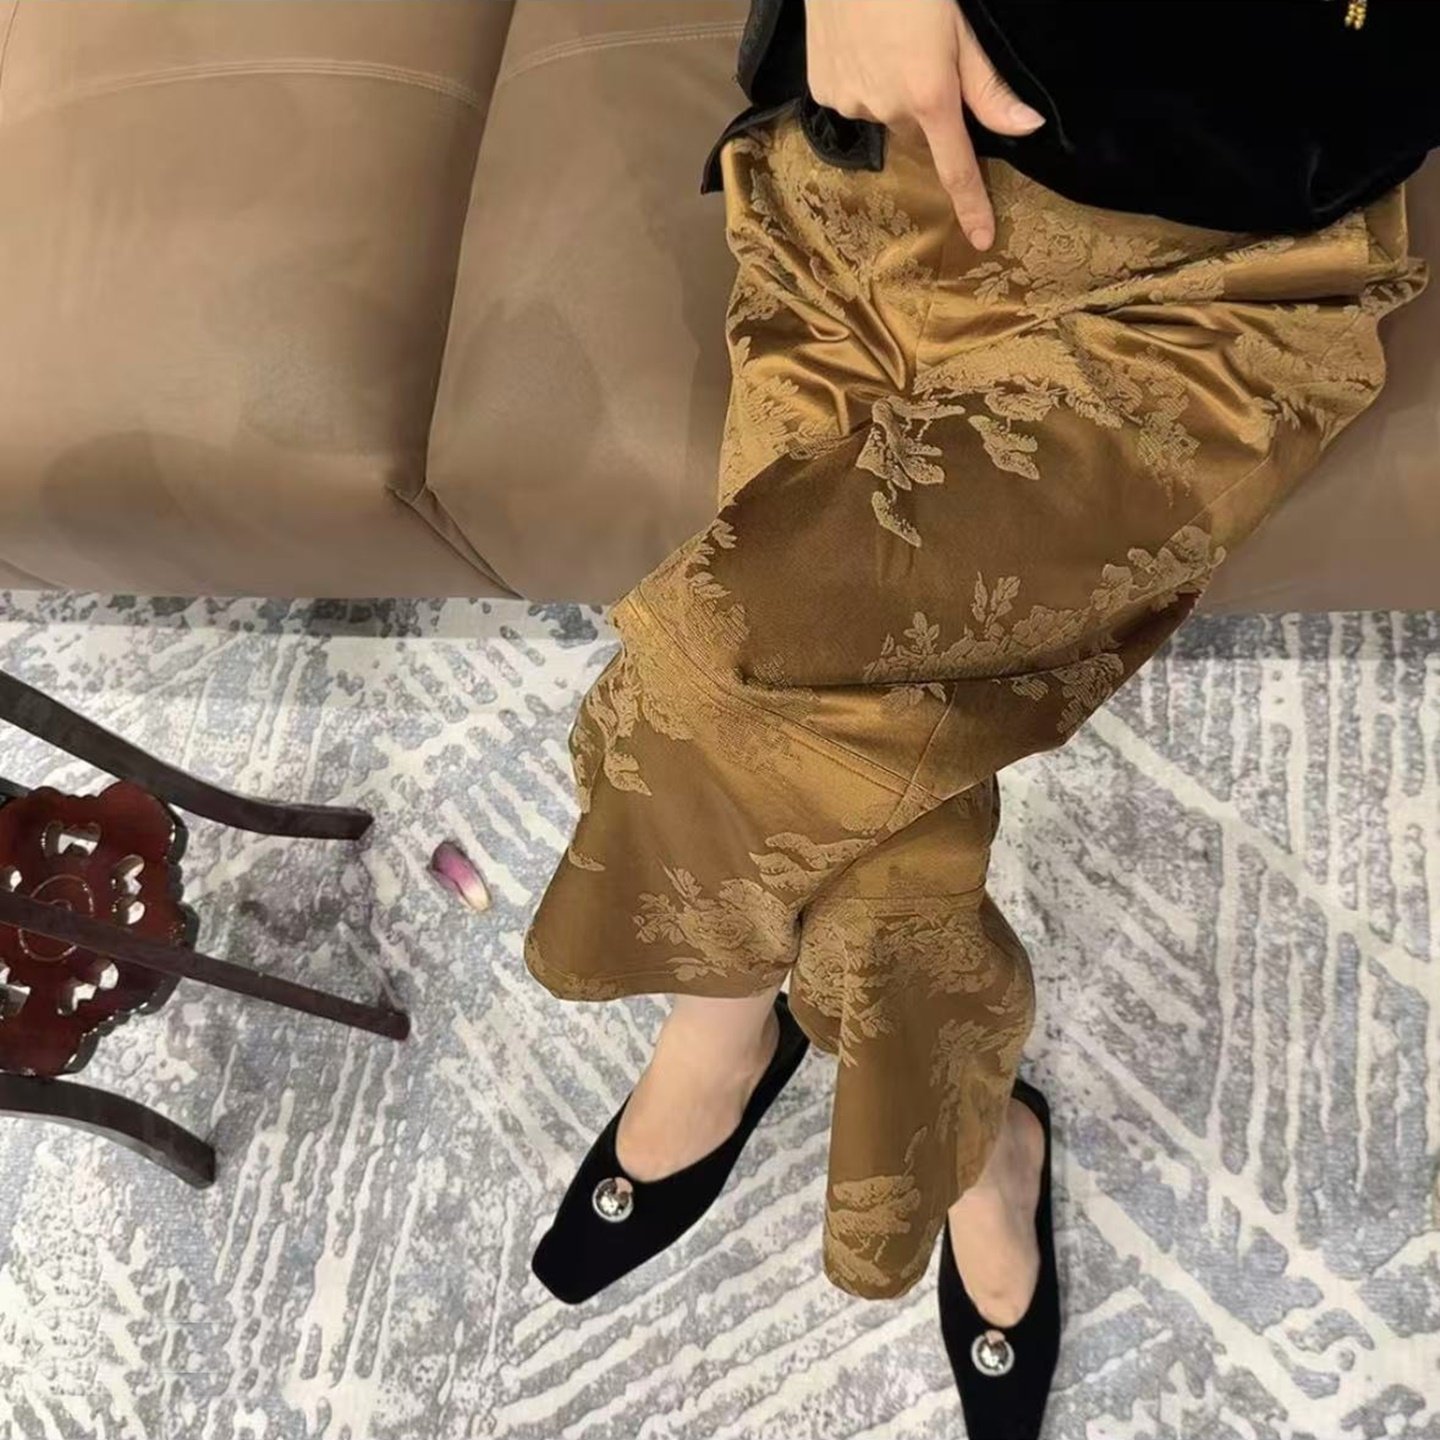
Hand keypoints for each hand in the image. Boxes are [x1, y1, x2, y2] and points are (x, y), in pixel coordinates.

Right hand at [802, 0, 1044, 249]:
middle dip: (924, 107)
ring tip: (884, 40)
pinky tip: (857, 42)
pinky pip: (850, 99)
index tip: (983, 240)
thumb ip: (987, 86)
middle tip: (921, 55)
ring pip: (882, 114)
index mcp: (930, 96)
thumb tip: (1026, 127)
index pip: (956, 167)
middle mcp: (888, 110)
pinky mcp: (821, 89)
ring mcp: (850, 102)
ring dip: (889, 90)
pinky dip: (858, 79)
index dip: (972, 206)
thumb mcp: (959, 27)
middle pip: (917, 131)